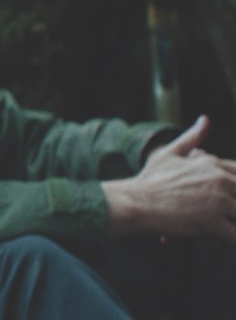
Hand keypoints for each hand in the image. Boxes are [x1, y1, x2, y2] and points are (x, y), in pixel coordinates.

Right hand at [102, 115, 235, 240]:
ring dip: (235, 219)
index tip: (229, 195)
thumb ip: (192, 137)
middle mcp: (219, 180)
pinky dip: (231, 239)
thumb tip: (205, 119)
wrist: (134, 203)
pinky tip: (222, 241)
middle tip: (225, 211)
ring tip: (224, 224)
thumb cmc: (149, 179)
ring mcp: (217, 202)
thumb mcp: (169, 153)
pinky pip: (234, 235)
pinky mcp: (212, 223)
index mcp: (212, 164)